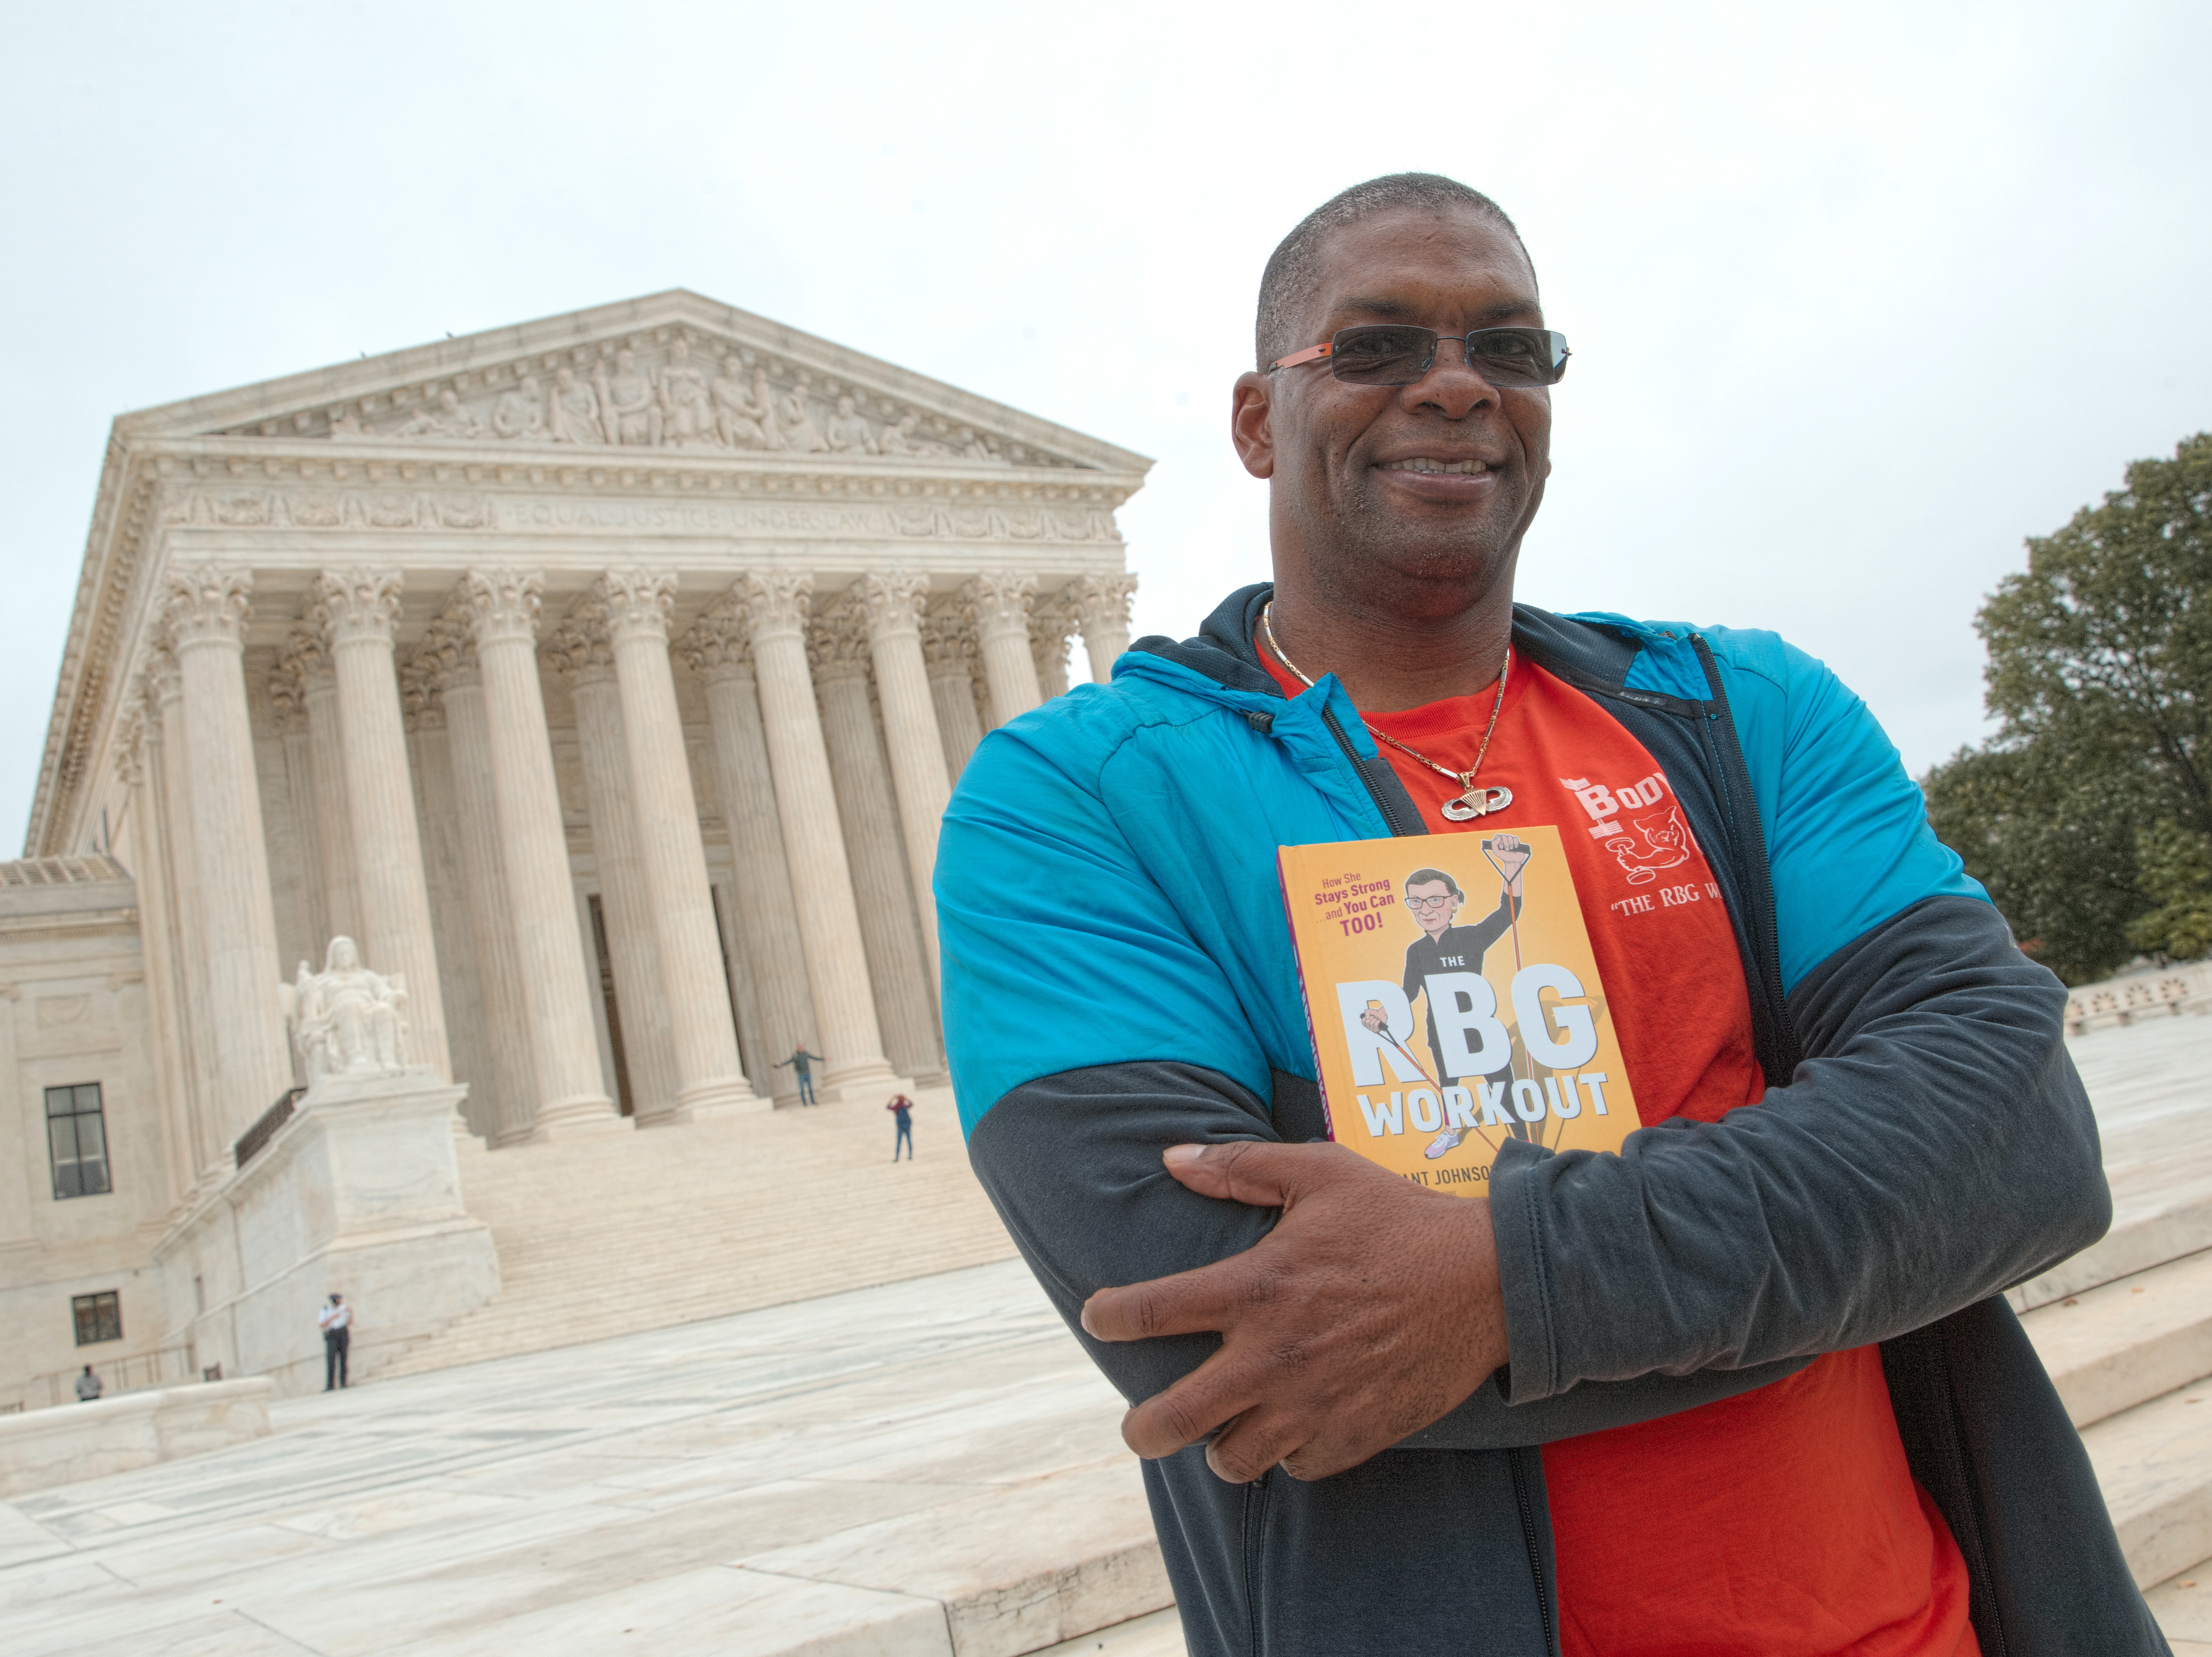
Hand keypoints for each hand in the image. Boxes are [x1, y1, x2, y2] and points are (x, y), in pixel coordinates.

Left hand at [1081, 1141, 1506, 1482]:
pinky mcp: (1355, 1435)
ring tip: (1222, 1429)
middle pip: (1175, 1420)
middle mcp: (1275, 1355)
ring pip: (1234, 1460)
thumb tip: (1170, 1158)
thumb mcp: (1320, 1172)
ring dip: (1219, 1448)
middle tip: (1138, 1427)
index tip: (1098, 1316)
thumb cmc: (1398, 1218)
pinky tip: (1291, 1428)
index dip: (1111, 1317)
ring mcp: (1314, 1404)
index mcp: (1257, 1287)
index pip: (1153, 1311)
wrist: (1490, 1280)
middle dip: (1141, 1430)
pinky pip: (1297, 1467)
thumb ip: (1239, 1165)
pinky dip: (1287, 1454)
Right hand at [1359, 1006, 1386, 1033]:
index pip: (1363, 1020)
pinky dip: (1377, 1021)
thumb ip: (1367, 1012)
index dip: (1367, 1017)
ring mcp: (1372, 1029)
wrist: (1382, 1015)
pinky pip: (1375, 1025)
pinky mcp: (1376, 1030)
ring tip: (1376, 1019)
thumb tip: (1367, 1017)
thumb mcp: (1369, 1011)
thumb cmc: (1375, 1014)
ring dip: (1374, 1019)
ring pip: (1371, 1023)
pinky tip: (1378, 1020)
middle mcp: (1368, 1027)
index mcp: (1365, 1023)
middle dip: (1371, 1017)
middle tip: (1374, 1017)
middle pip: (1367, 1022)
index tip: (1369, 1016)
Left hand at [1488, 832, 1531, 892]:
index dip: (1498, 839)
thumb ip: (1494, 845)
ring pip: (1510, 836)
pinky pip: (1516, 838)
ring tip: (1510, 850)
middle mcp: (1504, 841)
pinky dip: (1515, 843)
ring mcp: (1511, 842)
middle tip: (1506, 850)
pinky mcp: (1517, 843)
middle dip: (1505, 843)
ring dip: (1510, 844)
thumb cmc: (1504, 860)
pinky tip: (1515, 847)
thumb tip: (1498, 838)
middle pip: (1504, 835)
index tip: (1499, 845)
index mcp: (1498, 843)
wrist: (1513, 864)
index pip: (1497, 835)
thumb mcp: (1497, 853)